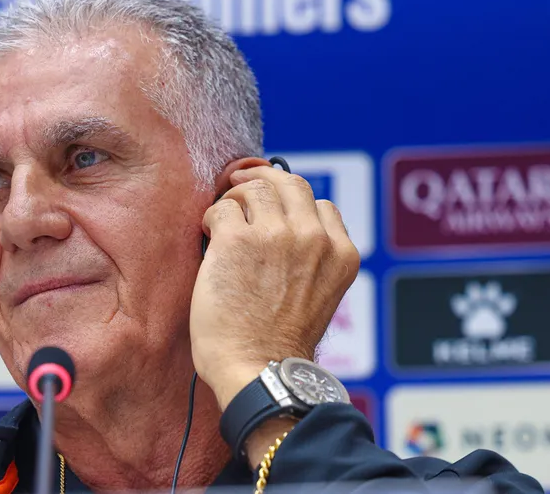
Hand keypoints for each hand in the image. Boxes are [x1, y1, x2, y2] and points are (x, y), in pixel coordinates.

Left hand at [189, 165, 359, 410]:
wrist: (257, 369)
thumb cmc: (279, 344)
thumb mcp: (319, 295)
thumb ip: (311, 260)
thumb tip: (281, 229)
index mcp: (340, 254)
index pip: (321, 205)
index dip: (292, 202)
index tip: (273, 208)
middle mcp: (314, 238)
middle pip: (291, 184)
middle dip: (263, 180)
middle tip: (238, 183)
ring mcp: (276, 235)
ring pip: (255, 189)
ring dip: (235, 197)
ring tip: (222, 217)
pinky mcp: (237, 240)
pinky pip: (222, 207)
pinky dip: (213, 216)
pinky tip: (209, 234)